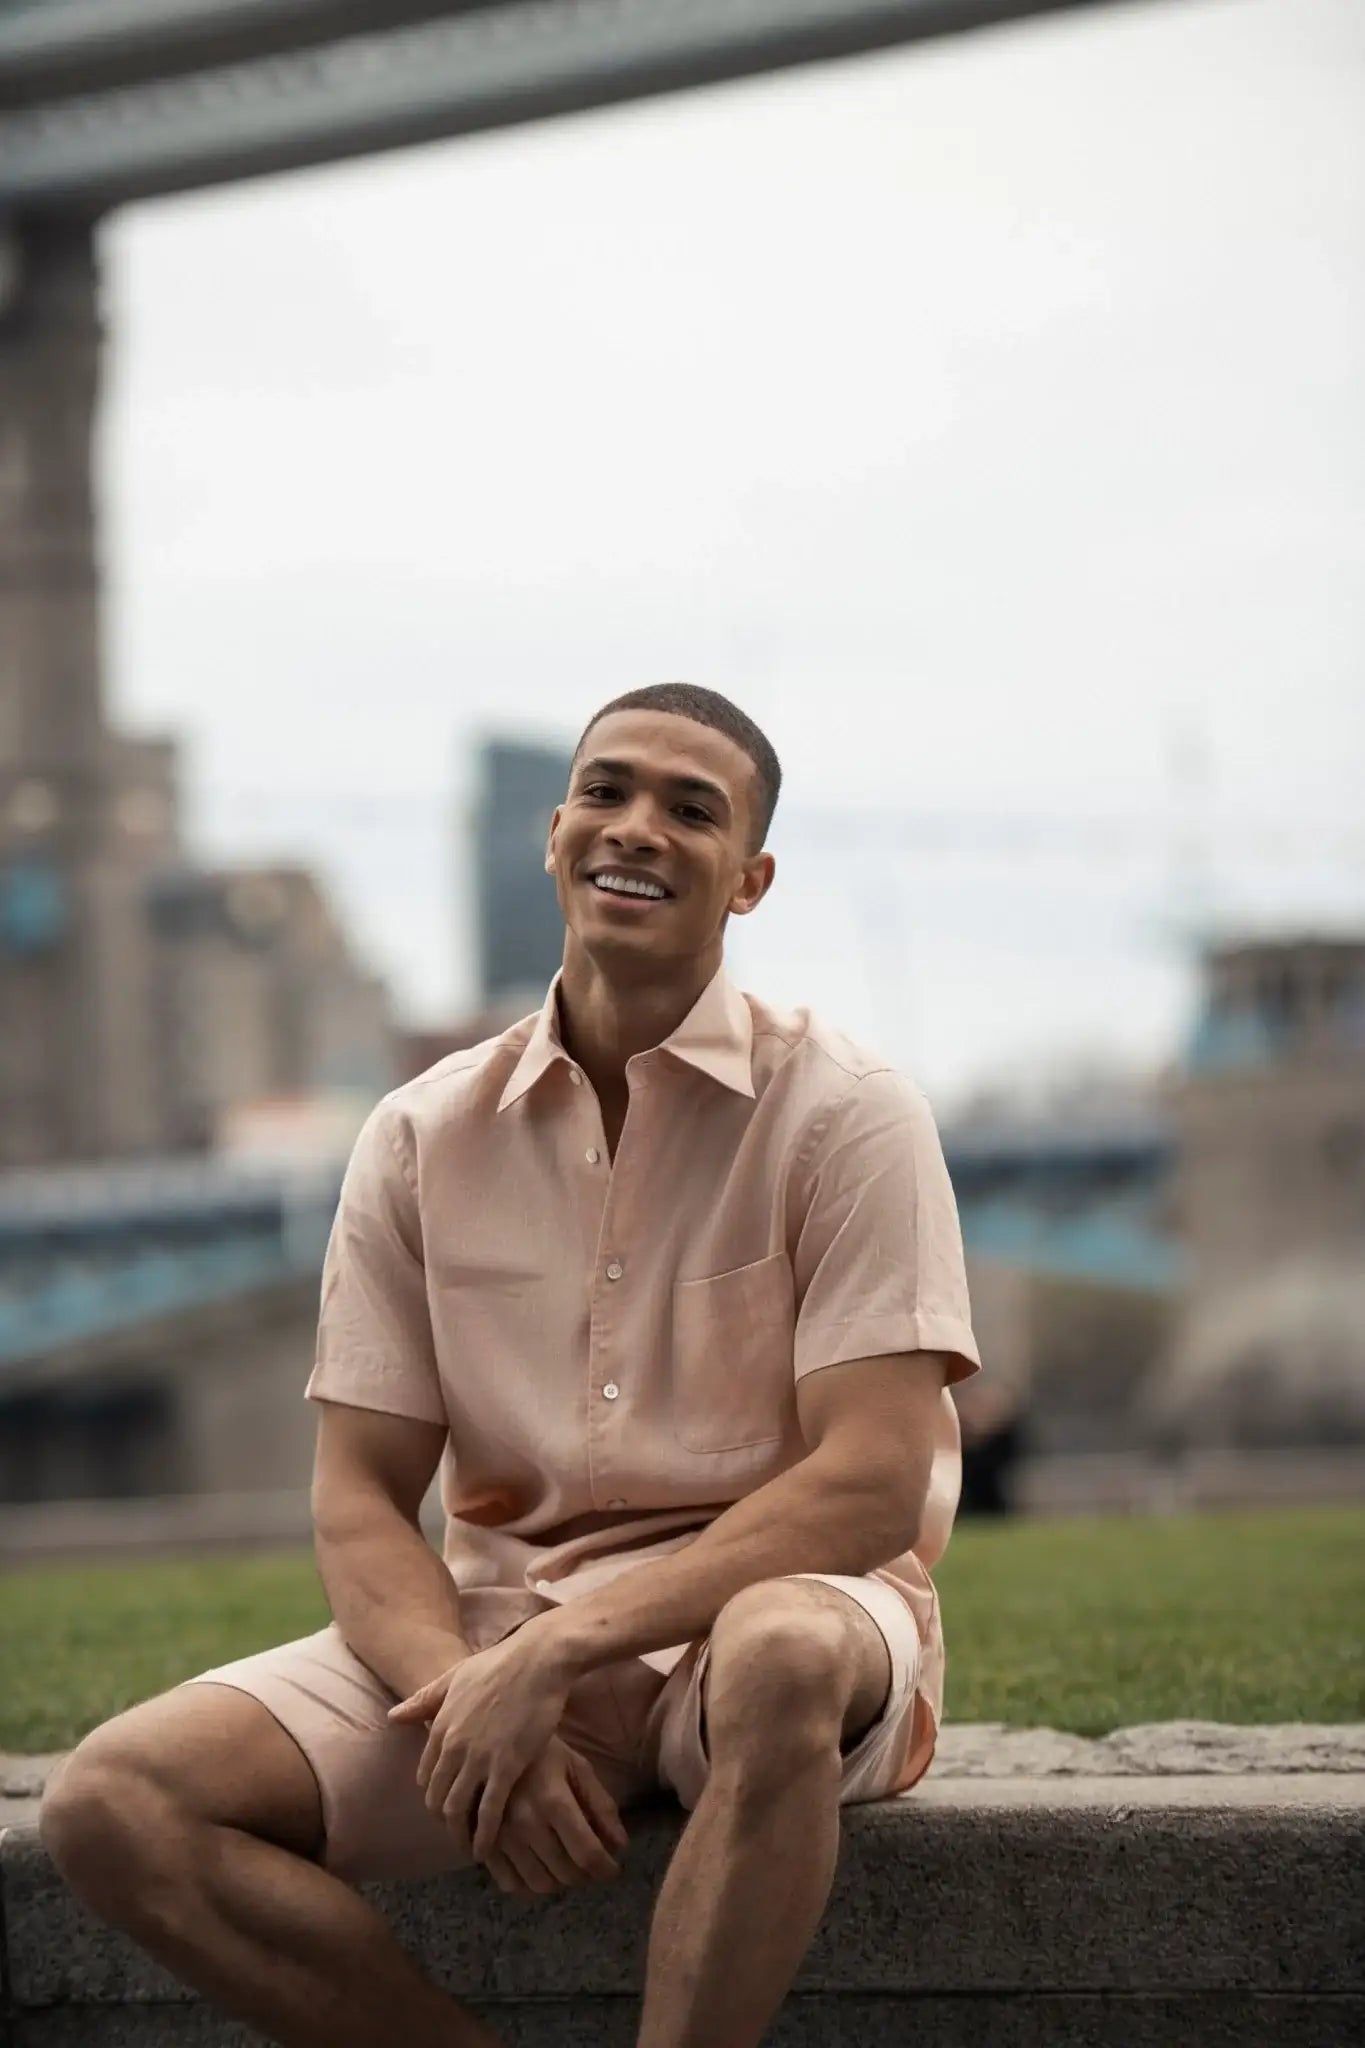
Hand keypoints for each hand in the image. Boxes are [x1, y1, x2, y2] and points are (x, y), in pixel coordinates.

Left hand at [387, 1622, 574, 1858]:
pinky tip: (485, 1849)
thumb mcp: (456, 1677)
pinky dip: (484, 1836)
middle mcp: (453, 1746)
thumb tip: (392, 1717)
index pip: (426, 1775)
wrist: (538, 1660)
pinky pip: (489, 1812)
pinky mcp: (507, 1767)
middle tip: (457, 1832)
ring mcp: (478, 1758)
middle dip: (445, 1820)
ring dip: (460, 1834)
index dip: (434, 1795)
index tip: (446, 1806)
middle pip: (438, 1797)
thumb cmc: (501, 1663)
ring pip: (458, 1809)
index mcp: (441, 1724)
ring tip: (468, 1847)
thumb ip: (425, 1700)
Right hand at [481, 1736, 627, 1896]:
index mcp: (553, 1800)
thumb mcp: (578, 1768)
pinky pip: (510, 1884)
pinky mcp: (485, 1844)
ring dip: (560, 1882)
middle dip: (586, 1875)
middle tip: (590, 1863)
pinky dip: (530, 1885)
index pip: (587, 1853)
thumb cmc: (544, 1753)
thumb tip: (621, 1845)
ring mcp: (501, 1837)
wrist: (494, 1742)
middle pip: (566, 1873)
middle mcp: (526, 1823)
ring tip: (567, 1865)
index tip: (613, 1869)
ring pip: (540, 1884)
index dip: (606, 1868)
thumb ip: (602, 1806)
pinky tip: (540, 1868)